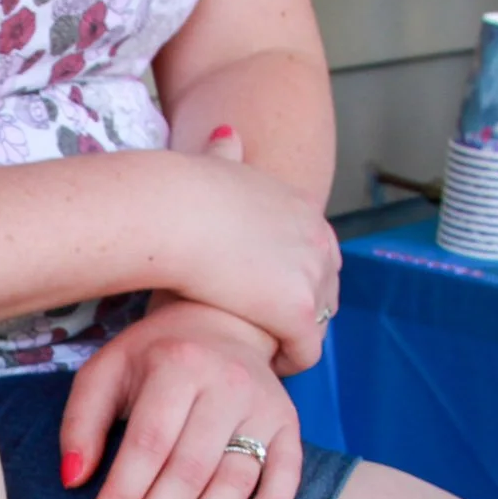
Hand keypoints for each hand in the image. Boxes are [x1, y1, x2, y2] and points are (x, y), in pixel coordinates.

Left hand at [60, 299, 302, 498]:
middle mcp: (226, 384)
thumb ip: (81, 422)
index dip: (122, 496)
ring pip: (234, 481)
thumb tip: (74, 480)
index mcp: (177, 365)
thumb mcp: (105, 371)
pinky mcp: (289, 424)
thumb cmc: (153, 356)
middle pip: (188, 471)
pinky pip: (287, 474)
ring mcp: (264, 406)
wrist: (223, 320)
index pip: (148, 445)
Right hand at [161, 130, 338, 371]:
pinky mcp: (300, 312)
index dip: (287, 280)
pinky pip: (306, 352)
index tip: (257, 298)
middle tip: (262, 333)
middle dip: (298, 312)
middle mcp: (319, 239)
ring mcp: (313, 275)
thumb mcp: (217, 162)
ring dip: (293, 339)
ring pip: (318, 323)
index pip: (315, 253)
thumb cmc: (179, 191)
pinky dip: (287, 363)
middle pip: (324, 289)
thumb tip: (228, 134)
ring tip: (260, 352)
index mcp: (303, 207)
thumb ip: (227, 156)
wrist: (173, 213)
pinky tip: (259, 364)